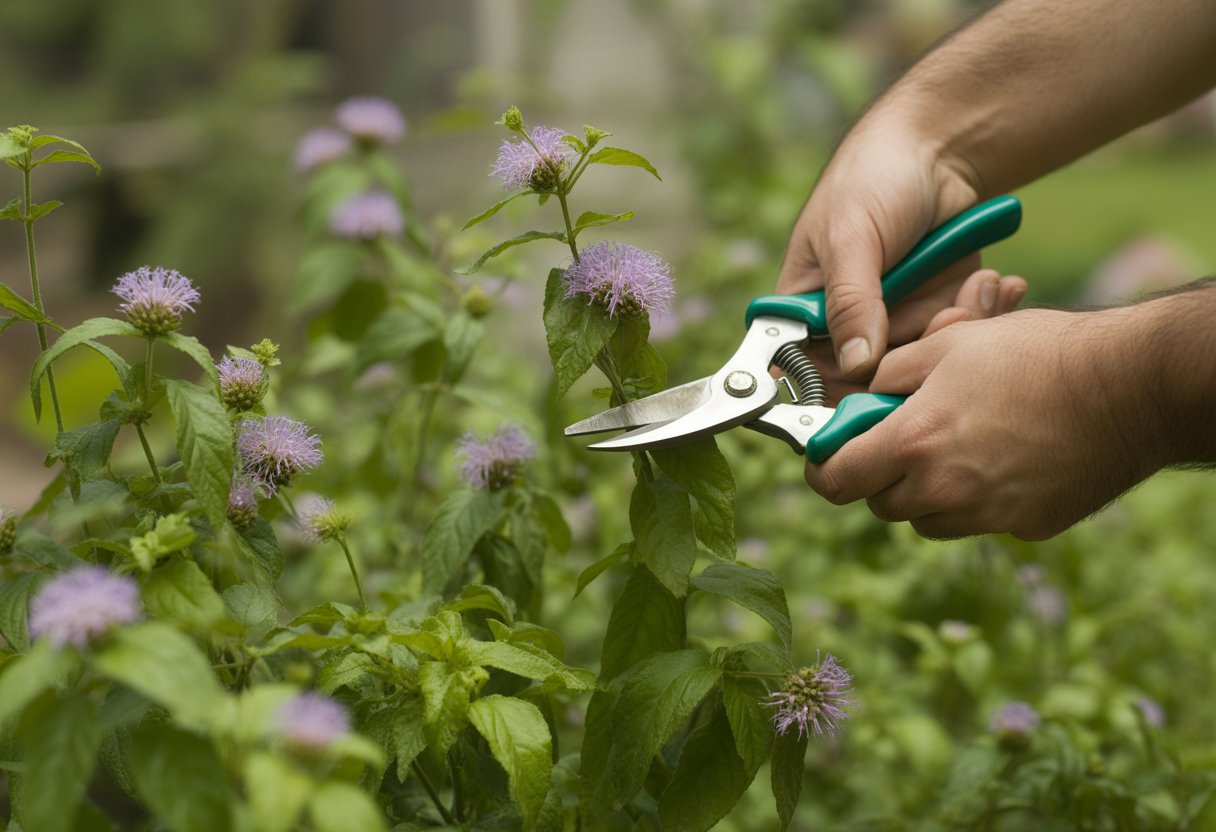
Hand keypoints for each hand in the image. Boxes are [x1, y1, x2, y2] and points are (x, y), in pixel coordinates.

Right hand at [778, 119, 989, 379]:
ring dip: (959, 325)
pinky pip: (956, 334)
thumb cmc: (874, 178)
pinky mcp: (935, 309)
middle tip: (951, 315)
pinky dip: (983, 312)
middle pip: (877, 374)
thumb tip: (855, 366)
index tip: (888, 371)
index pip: (812, 370)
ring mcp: (894, 318)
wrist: (938, 145)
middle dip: (920, 346)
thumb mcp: (853, 237)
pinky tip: (998, 285)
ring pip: (924, 357)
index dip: (848, 383)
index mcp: (804, 306)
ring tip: (982, 287)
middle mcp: (846, 321)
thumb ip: (851, 302)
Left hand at [804, 305, 1162, 539]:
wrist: (1129, 386)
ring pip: (926, 520)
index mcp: (912, 443)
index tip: (827, 456)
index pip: (835, 481)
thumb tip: (863, 393)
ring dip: (926, 493)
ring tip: (958, 445)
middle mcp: (942, 491)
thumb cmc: (1037, 354)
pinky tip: (1004, 459)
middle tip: (904, 439)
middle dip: (881, 475)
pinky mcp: (1024, 527)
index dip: (823, 468)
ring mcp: (985, 516)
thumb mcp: (949, 343)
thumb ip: (891, 374)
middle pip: (880, 504)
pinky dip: (976, 500)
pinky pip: (978, 522)